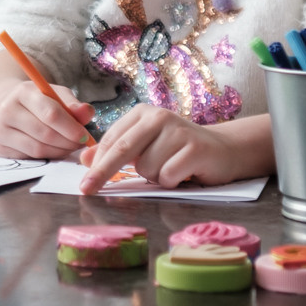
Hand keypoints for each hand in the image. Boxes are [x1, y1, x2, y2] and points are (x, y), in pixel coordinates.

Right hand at [0, 79, 95, 158]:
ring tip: (68, 146)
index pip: (51, 114)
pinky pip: (30, 158)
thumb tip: (86, 112)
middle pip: (45, 134)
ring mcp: (0, 129)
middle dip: (68, 142)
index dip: (71, 128)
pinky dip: (47, 157)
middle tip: (79, 144)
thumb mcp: (57, 96)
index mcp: (24, 92)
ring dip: (60, 151)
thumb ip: (73, 105)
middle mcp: (7, 109)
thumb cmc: (39, 102)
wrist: (8, 109)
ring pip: (38, 149)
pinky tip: (53, 150)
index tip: (85, 136)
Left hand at [77, 105, 266, 192]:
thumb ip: (117, 151)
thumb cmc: (176, 150)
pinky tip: (184, 172)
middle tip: (87, 191)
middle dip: (102, 173)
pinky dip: (172, 181)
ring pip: (146, 169)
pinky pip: (167, 176)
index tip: (83, 184)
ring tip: (171, 168)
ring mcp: (178, 131)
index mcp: (142, 114)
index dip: (95, 164)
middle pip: (122, 151)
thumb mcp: (145, 147)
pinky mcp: (195, 148)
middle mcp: (158, 117)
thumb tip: (85, 159)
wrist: (223, 150)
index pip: (111, 141)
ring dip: (155, 177)